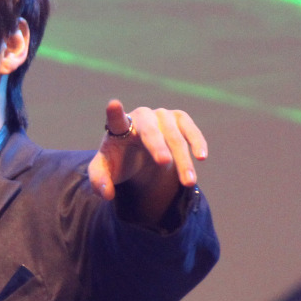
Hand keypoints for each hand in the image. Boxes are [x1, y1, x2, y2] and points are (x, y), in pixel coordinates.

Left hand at [88, 99, 206, 221]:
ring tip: (189, 183)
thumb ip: (99, 182)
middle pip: (150, 131)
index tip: (113, 105)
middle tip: (163, 163)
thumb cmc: (119, 161)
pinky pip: (190, 130)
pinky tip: (201, 157)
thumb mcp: (104, 172)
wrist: (139, 154)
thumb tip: (107, 194)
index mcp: (118, 128)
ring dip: (182, 160)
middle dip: (157, 146)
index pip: (115, 120)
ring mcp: (162, 115)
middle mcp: (141, 116)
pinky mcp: (179, 118)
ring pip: (174, 137)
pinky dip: (197, 142)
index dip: (115, 113)